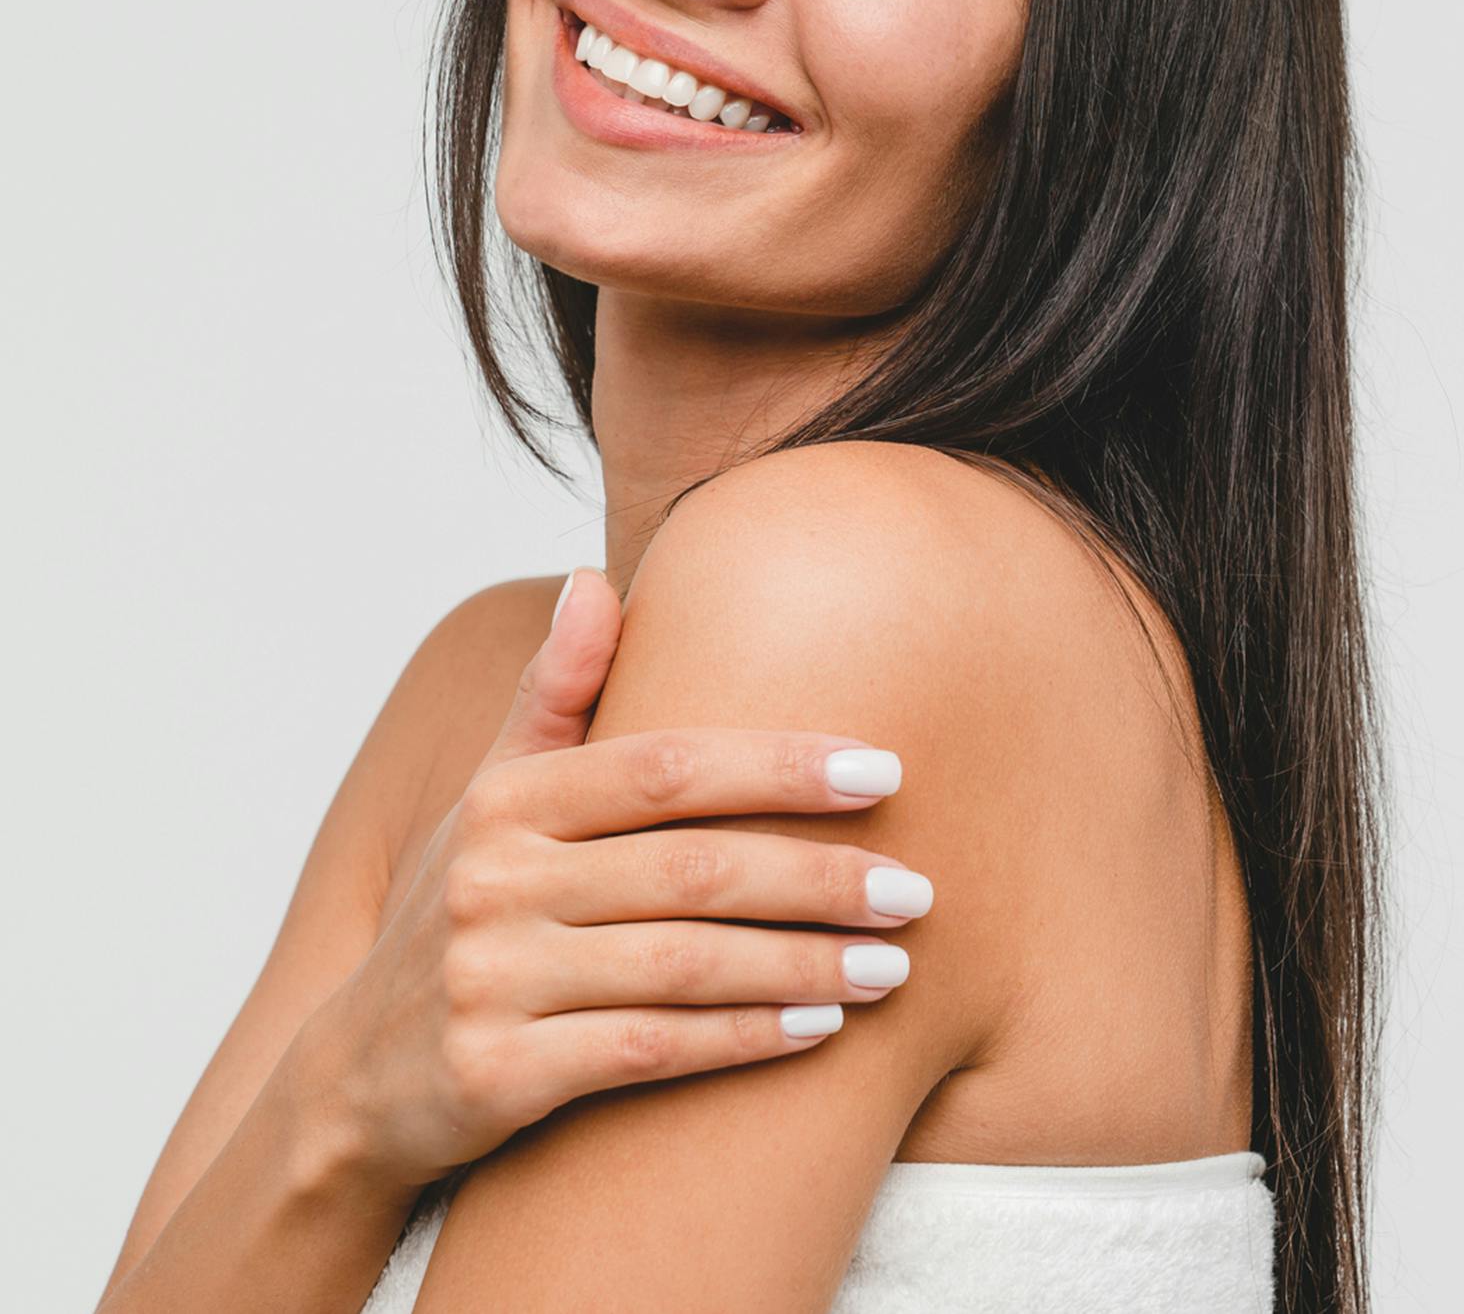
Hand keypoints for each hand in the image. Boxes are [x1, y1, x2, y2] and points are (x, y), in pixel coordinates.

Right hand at [298, 569, 933, 1190]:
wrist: (354, 1078)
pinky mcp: (495, 1076)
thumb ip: (554, 694)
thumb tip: (596, 577)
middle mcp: (494, 879)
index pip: (667, 767)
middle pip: (692, 869)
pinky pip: (648, 1052)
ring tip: (894, 968)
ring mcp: (490, 979)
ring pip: (683, 966)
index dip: (780, 765)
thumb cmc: (460, 912)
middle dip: (819, 878)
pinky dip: (741, 1040)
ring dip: (803, 966)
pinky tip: (818, 1033)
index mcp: (507, 800)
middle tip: (917, 889)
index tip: (884, 771)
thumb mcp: (490, 798)